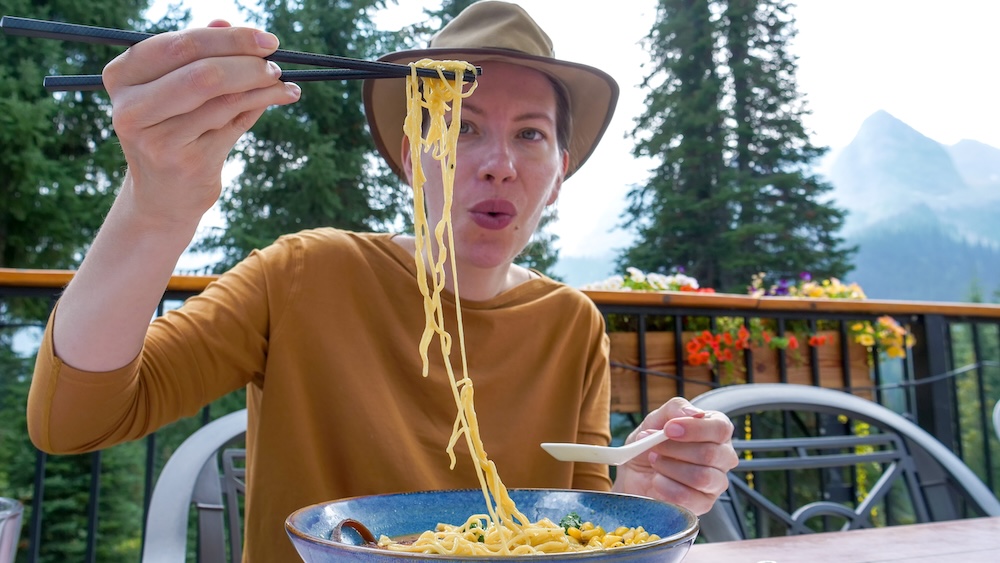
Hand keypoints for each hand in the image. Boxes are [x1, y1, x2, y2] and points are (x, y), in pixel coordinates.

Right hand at [103, 20, 300, 225]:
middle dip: (248, 62)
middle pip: (202, 73)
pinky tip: (281, 97)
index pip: (179, 45)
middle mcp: (131, 109)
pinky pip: (235, 123)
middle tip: (276, 60)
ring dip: (262, 86)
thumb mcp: (173, 89)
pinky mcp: (187, 163)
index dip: (228, 39)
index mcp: (121, 78)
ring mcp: (158, 140)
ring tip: (283, 81)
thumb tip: (225, 21)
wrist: (162, 196)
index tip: (265, 40)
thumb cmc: (170, 131)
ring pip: (223, 100)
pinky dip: (262, 105)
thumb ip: (196, 56)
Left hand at [612, 397, 737, 514]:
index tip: (669, 429)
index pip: (721, 428)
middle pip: (711, 454)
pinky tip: (657, 480)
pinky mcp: (704, 504)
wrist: (633, 476)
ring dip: (669, 467)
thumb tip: (694, 412)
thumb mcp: (655, 420)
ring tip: (654, 461)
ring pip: (702, 477)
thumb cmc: (649, 445)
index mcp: (716, 431)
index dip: (695, 429)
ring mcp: (716, 483)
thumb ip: (675, 409)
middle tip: (653, 446)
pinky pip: (689, 498)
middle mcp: (722, 457)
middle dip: (674, 449)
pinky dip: (666, 487)